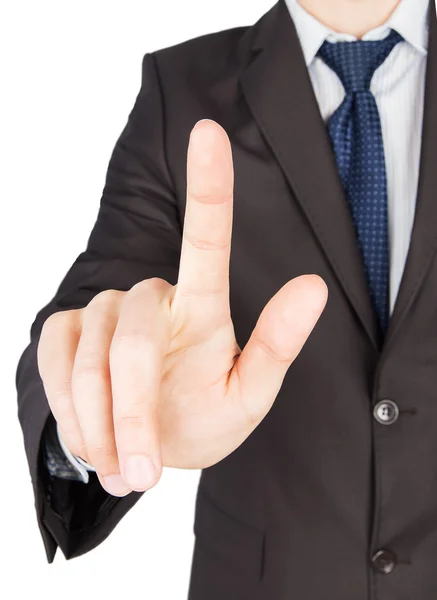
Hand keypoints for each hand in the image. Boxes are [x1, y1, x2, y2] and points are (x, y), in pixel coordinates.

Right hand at [37, 119, 327, 497]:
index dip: (208, 185)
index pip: (207, 238)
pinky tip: (89, 433)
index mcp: (203, 307)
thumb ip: (277, 346)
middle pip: (135, 340)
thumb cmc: (204, 418)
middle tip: (143, 472)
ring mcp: (104, 310)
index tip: (208, 130)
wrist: (148, 449)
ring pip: (91, 358)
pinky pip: (56, 358)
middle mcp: (153, 297)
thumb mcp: (248, 397)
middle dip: (133, 413)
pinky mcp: (65, 327)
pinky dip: (69, 408)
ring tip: (123, 464)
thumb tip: (315, 285)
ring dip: (100, 421)